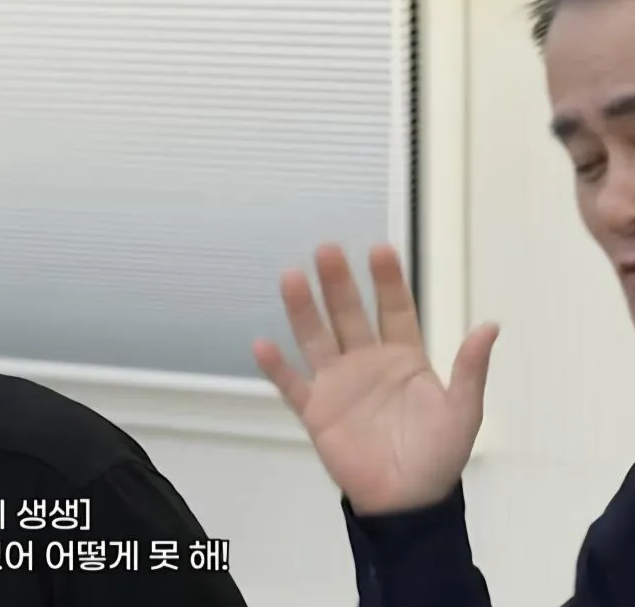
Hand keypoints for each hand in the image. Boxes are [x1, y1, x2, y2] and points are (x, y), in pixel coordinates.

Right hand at [252, 243, 499, 515]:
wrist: (406, 502)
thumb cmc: (437, 456)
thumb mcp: (463, 411)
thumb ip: (470, 369)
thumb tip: (490, 326)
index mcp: (404, 357)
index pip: (394, 309)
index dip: (387, 281)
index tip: (380, 250)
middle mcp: (366, 362)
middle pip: (349, 314)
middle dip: (338, 283)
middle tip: (327, 250)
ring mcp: (338, 384)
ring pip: (316, 338)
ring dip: (303, 310)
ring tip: (291, 277)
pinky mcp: (315, 410)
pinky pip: (291, 385)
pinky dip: (276, 367)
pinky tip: (263, 345)